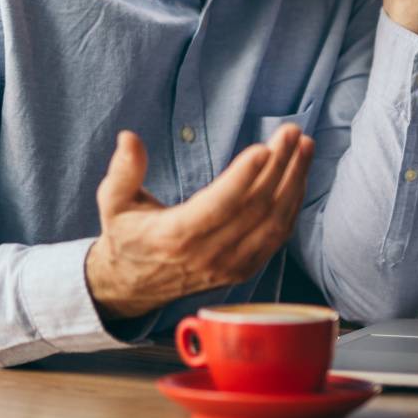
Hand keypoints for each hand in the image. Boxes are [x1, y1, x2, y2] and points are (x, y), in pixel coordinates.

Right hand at [84, 124, 313, 320]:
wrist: (133, 285)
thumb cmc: (125, 235)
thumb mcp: (113, 201)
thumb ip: (123, 170)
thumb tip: (129, 138)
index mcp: (176, 235)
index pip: (219, 205)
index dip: (243, 177)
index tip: (263, 148)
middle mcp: (208, 254)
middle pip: (255, 208)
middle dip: (279, 167)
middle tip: (291, 132)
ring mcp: (230, 265)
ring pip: (273, 222)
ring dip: (293, 183)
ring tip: (303, 147)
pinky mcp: (243, 268)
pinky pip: (277, 236)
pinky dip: (292, 205)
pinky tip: (297, 177)